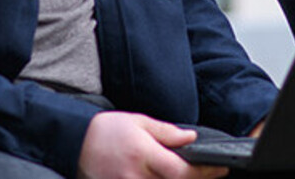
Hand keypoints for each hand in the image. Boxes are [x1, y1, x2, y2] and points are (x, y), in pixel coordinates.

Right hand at [77, 111, 226, 178]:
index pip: (181, 171)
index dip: (204, 172)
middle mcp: (135, 176)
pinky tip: (165, 177)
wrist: (74, 142)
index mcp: (142, 154)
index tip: (220, 169)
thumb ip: (166, 132)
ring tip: (188, 174)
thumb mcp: (138, 122)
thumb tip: (191, 139)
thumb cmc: (106, 130)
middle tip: (210, 173)